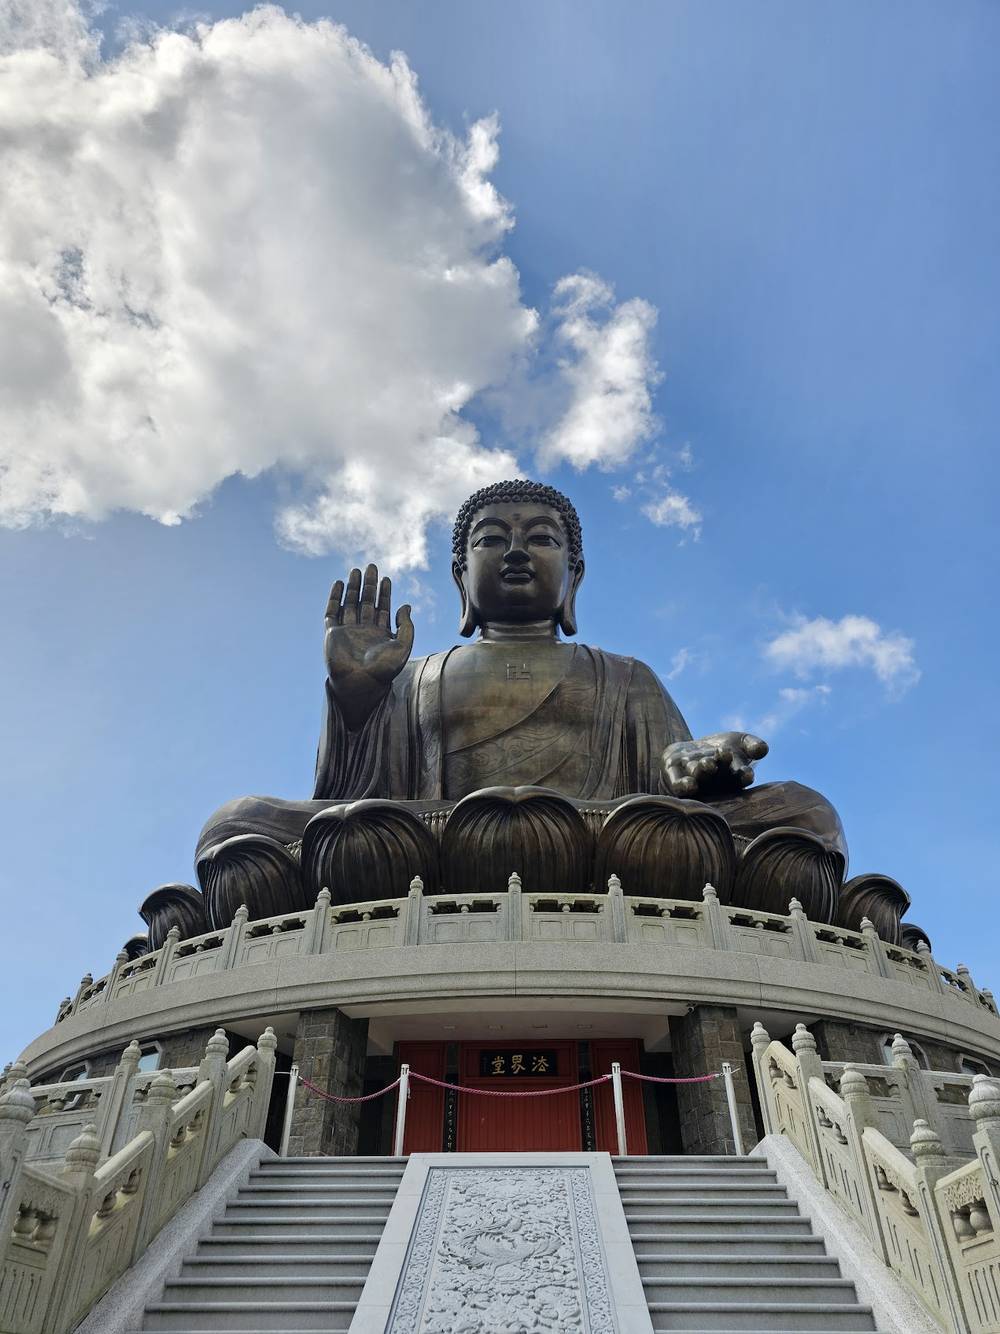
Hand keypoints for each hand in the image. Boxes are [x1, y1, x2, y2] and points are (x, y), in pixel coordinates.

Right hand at [324, 564, 413, 730]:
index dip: (385, 593)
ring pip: (350, 603)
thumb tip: (406, 605)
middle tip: (372, 567)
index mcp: (380, 634)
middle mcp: (364, 630)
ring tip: (356, 570)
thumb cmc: (384, 670)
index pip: (383, 608)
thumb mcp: (403, 646)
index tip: (387, 578)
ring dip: (353, 587)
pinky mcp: (332, 634)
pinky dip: (335, 598)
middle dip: (369, 585)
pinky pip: (332, 612)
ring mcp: (347, 631)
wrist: (361, 684)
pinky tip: (339, 584)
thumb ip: (407, 625)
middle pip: (366, 602)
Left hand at [662, 731, 768, 798]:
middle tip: (721, 758)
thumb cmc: (724, 749)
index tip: (747, 774)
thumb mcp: (740, 742)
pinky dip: (683, 785)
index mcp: (732, 776)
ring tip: (707, 763)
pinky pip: (678, 784)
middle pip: (718, 776)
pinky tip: (689, 785)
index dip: (743, 776)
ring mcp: (694, 780)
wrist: (694, 751)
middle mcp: (713, 782)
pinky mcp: (674, 777)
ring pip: (699, 777)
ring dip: (702, 772)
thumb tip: (763, 749)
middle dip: (720, 767)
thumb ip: (753, 745)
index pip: (740, 777)